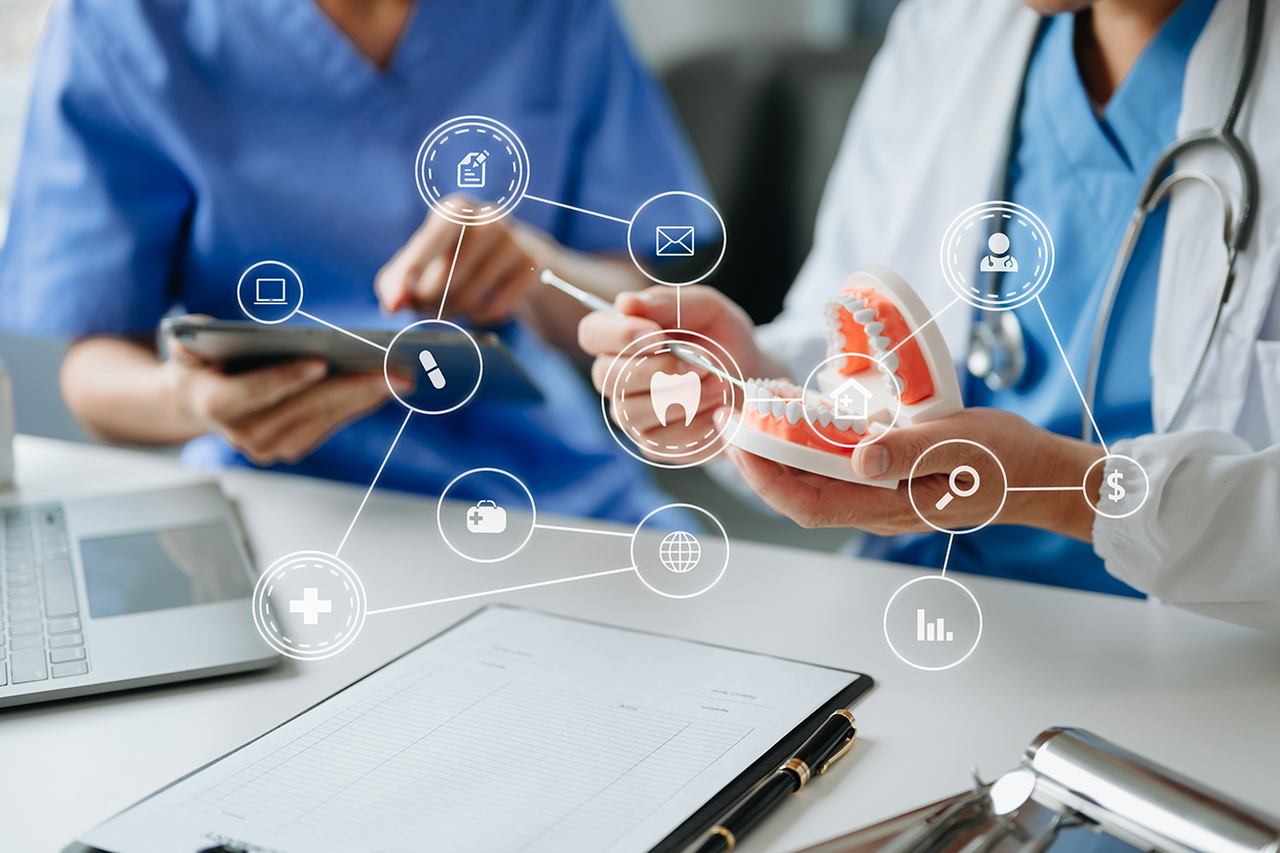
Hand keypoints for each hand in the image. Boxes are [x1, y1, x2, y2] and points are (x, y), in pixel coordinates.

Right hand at [164, 342, 410, 465]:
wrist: (198, 401)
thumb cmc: (200, 364)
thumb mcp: (186, 345)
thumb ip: (189, 337)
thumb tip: (201, 330)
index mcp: (215, 405)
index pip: (254, 392)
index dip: (286, 378)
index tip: (319, 363)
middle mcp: (244, 434)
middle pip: (304, 406)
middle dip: (350, 385)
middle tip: (390, 370)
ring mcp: (269, 446)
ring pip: (324, 418)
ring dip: (364, 397)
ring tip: (399, 376)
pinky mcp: (291, 446)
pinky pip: (330, 424)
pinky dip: (358, 405)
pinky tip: (385, 386)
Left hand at [375, 194, 549, 324]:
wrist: (519, 256)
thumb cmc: (458, 256)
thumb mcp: (424, 260)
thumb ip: (396, 282)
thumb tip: (391, 305)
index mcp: (455, 209)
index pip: (429, 241)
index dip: (413, 270)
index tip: (399, 297)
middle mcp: (488, 219)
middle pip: (445, 278)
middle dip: (428, 302)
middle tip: (423, 307)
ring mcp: (515, 242)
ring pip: (469, 298)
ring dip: (452, 312)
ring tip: (451, 305)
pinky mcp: (533, 269)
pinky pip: (494, 309)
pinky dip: (479, 316)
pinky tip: (480, 305)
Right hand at [578, 286, 776, 462]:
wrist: (750, 380)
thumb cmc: (722, 339)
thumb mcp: (707, 309)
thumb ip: (669, 303)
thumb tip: (626, 302)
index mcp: (621, 337)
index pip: (592, 333)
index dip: (618, 335)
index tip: (658, 335)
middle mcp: (616, 377)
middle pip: (607, 377)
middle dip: (658, 370)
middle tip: (701, 363)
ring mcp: (631, 414)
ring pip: (633, 411)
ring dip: (683, 397)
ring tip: (718, 383)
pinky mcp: (653, 444)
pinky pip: (660, 440)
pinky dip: (695, 424)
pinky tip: (716, 410)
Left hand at [724, 408, 1104, 539]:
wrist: (1042, 475)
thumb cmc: (1008, 461)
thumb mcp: (960, 445)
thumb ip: (909, 451)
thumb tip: (858, 459)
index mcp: (890, 506)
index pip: (807, 503)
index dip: (765, 477)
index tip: (740, 441)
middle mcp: (877, 509)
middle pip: (799, 496)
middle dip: (759, 464)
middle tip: (731, 423)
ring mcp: (883, 498)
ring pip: (814, 485)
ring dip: (779, 456)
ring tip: (753, 419)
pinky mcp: (891, 481)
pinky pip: (836, 473)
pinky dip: (809, 450)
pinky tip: (799, 422)